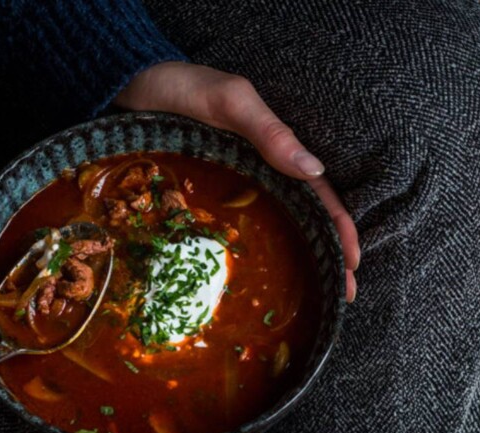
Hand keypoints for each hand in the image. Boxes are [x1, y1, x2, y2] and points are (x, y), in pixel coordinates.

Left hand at [116, 62, 360, 301]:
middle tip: (344, 297)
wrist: (126, 85)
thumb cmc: (179, 88)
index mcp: (275, 152)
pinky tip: (260, 286)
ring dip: (299, 264)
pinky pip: (236, 234)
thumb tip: (314, 169)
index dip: (341, 229)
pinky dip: (255, 258)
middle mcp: (261, 175)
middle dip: (329, 257)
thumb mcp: (227, 101)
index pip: (320, 195)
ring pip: (277, 231)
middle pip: (306, 220)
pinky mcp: (205, 201)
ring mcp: (234, 191)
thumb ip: (268, 131)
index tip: (353, 264)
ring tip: (315, 300)